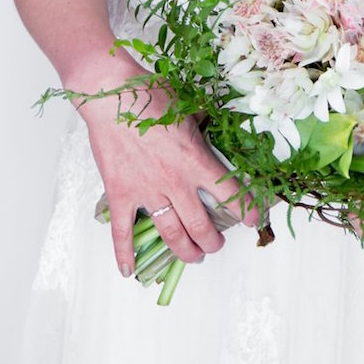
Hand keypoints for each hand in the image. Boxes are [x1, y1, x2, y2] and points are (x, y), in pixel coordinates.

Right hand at [74, 48, 261, 274]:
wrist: (109, 93)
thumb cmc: (148, 92)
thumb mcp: (188, 105)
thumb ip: (203, 124)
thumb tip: (218, 124)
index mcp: (195, 160)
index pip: (229, 193)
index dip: (246, 210)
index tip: (254, 220)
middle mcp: (174, 182)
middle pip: (200, 225)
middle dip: (212, 241)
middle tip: (216, 243)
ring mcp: (146, 191)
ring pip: (171, 234)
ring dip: (185, 251)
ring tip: (194, 256)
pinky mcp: (120, 194)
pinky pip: (122, 232)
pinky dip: (125, 254)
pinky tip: (130, 270)